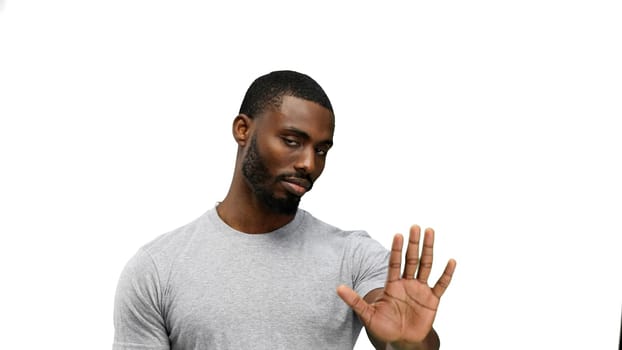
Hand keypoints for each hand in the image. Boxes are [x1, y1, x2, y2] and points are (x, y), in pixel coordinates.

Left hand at [337, 226, 455, 348]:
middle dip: (413, 243)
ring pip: (426, 266)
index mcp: (392, 285)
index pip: (394, 263)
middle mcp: (407, 283)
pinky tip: (451, 261)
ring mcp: (420, 290)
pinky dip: (447, 274)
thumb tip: (337, 288)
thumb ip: (354, 301)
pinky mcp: (432, 300)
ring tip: (430, 232)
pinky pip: (441, 284)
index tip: (397, 235)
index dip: (396, 249)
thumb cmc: (383, 328)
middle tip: (415, 226)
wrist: (401, 341)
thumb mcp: (367, 314)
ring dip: (428, 249)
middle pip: (411, 259)